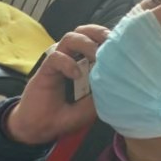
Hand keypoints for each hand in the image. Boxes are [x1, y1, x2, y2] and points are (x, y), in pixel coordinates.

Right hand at [6, 25, 109, 144]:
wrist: (39, 128)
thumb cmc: (64, 116)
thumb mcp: (90, 109)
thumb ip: (101, 94)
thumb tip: (117, 81)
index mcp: (84, 64)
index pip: (96, 41)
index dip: (108, 39)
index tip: (122, 44)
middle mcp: (71, 59)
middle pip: (83, 32)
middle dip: (98, 32)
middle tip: (110, 41)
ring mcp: (58, 64)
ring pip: (69, 38)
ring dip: (85, 43)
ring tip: (96, 56)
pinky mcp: (45, 70)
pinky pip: (55, 57)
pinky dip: (67, 63)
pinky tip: (75, 75)